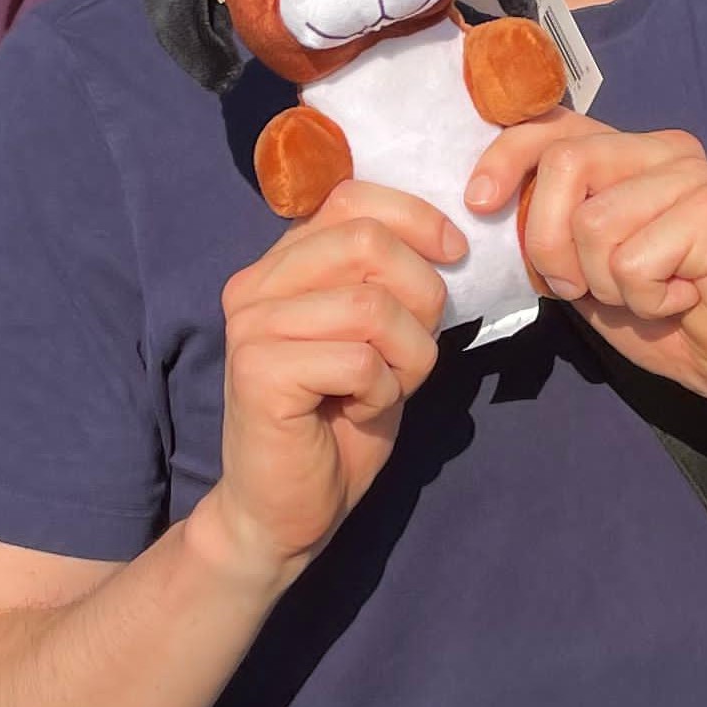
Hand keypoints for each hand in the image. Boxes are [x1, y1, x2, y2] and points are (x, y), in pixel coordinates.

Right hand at [187, 184, 456, 594]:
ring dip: (408, 355)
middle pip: (368, 242)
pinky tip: (359, 411)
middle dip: (422, 294)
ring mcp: (252, 326)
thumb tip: (449, 236)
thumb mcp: (372, 335)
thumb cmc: (338, 420)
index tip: (454, 254)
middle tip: (417, 346)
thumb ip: (385, 281)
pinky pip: (359, 360)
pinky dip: (383, 391)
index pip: (352, 197)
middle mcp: (256, 284)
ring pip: (372, 305)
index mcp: (282, 263)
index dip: (417, 218)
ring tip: (388, 386)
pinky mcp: (259, 372)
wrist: (285, 509)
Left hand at [474, 115, 706, 425]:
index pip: (554, 126)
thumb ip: (552, 229)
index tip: (479, 202)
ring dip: (605, 284)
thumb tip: (487, 202)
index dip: (506, 157)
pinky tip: (680, 300)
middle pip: (563, 165)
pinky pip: (633, 261)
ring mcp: (692, 175)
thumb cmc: (663, 312)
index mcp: (629, 152)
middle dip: (550, 244)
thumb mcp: (587, 268)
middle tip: (584, 288)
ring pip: (593, 223)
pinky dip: (644, 301)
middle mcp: (663, 149)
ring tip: (646, 294)